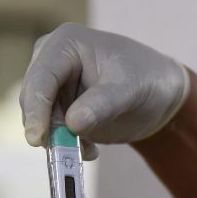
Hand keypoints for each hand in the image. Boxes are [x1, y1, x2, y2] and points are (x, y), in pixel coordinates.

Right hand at [19, 23, 188, 158]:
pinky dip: (68, 145)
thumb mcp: (130, 89)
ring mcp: (55, 86)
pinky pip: (54, 132)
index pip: (41, 78)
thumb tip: (72, 123)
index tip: (37, 138)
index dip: (36, 109)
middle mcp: (52, 62)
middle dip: (47, 129)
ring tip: (89, 150)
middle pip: (34, 100)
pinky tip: (91, 150)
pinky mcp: (62, 108)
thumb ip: (102, 104)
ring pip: (41, 120)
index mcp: (66, 44)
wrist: (162, 93)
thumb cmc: (148, 79)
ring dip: (60, 140)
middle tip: (65, 154)